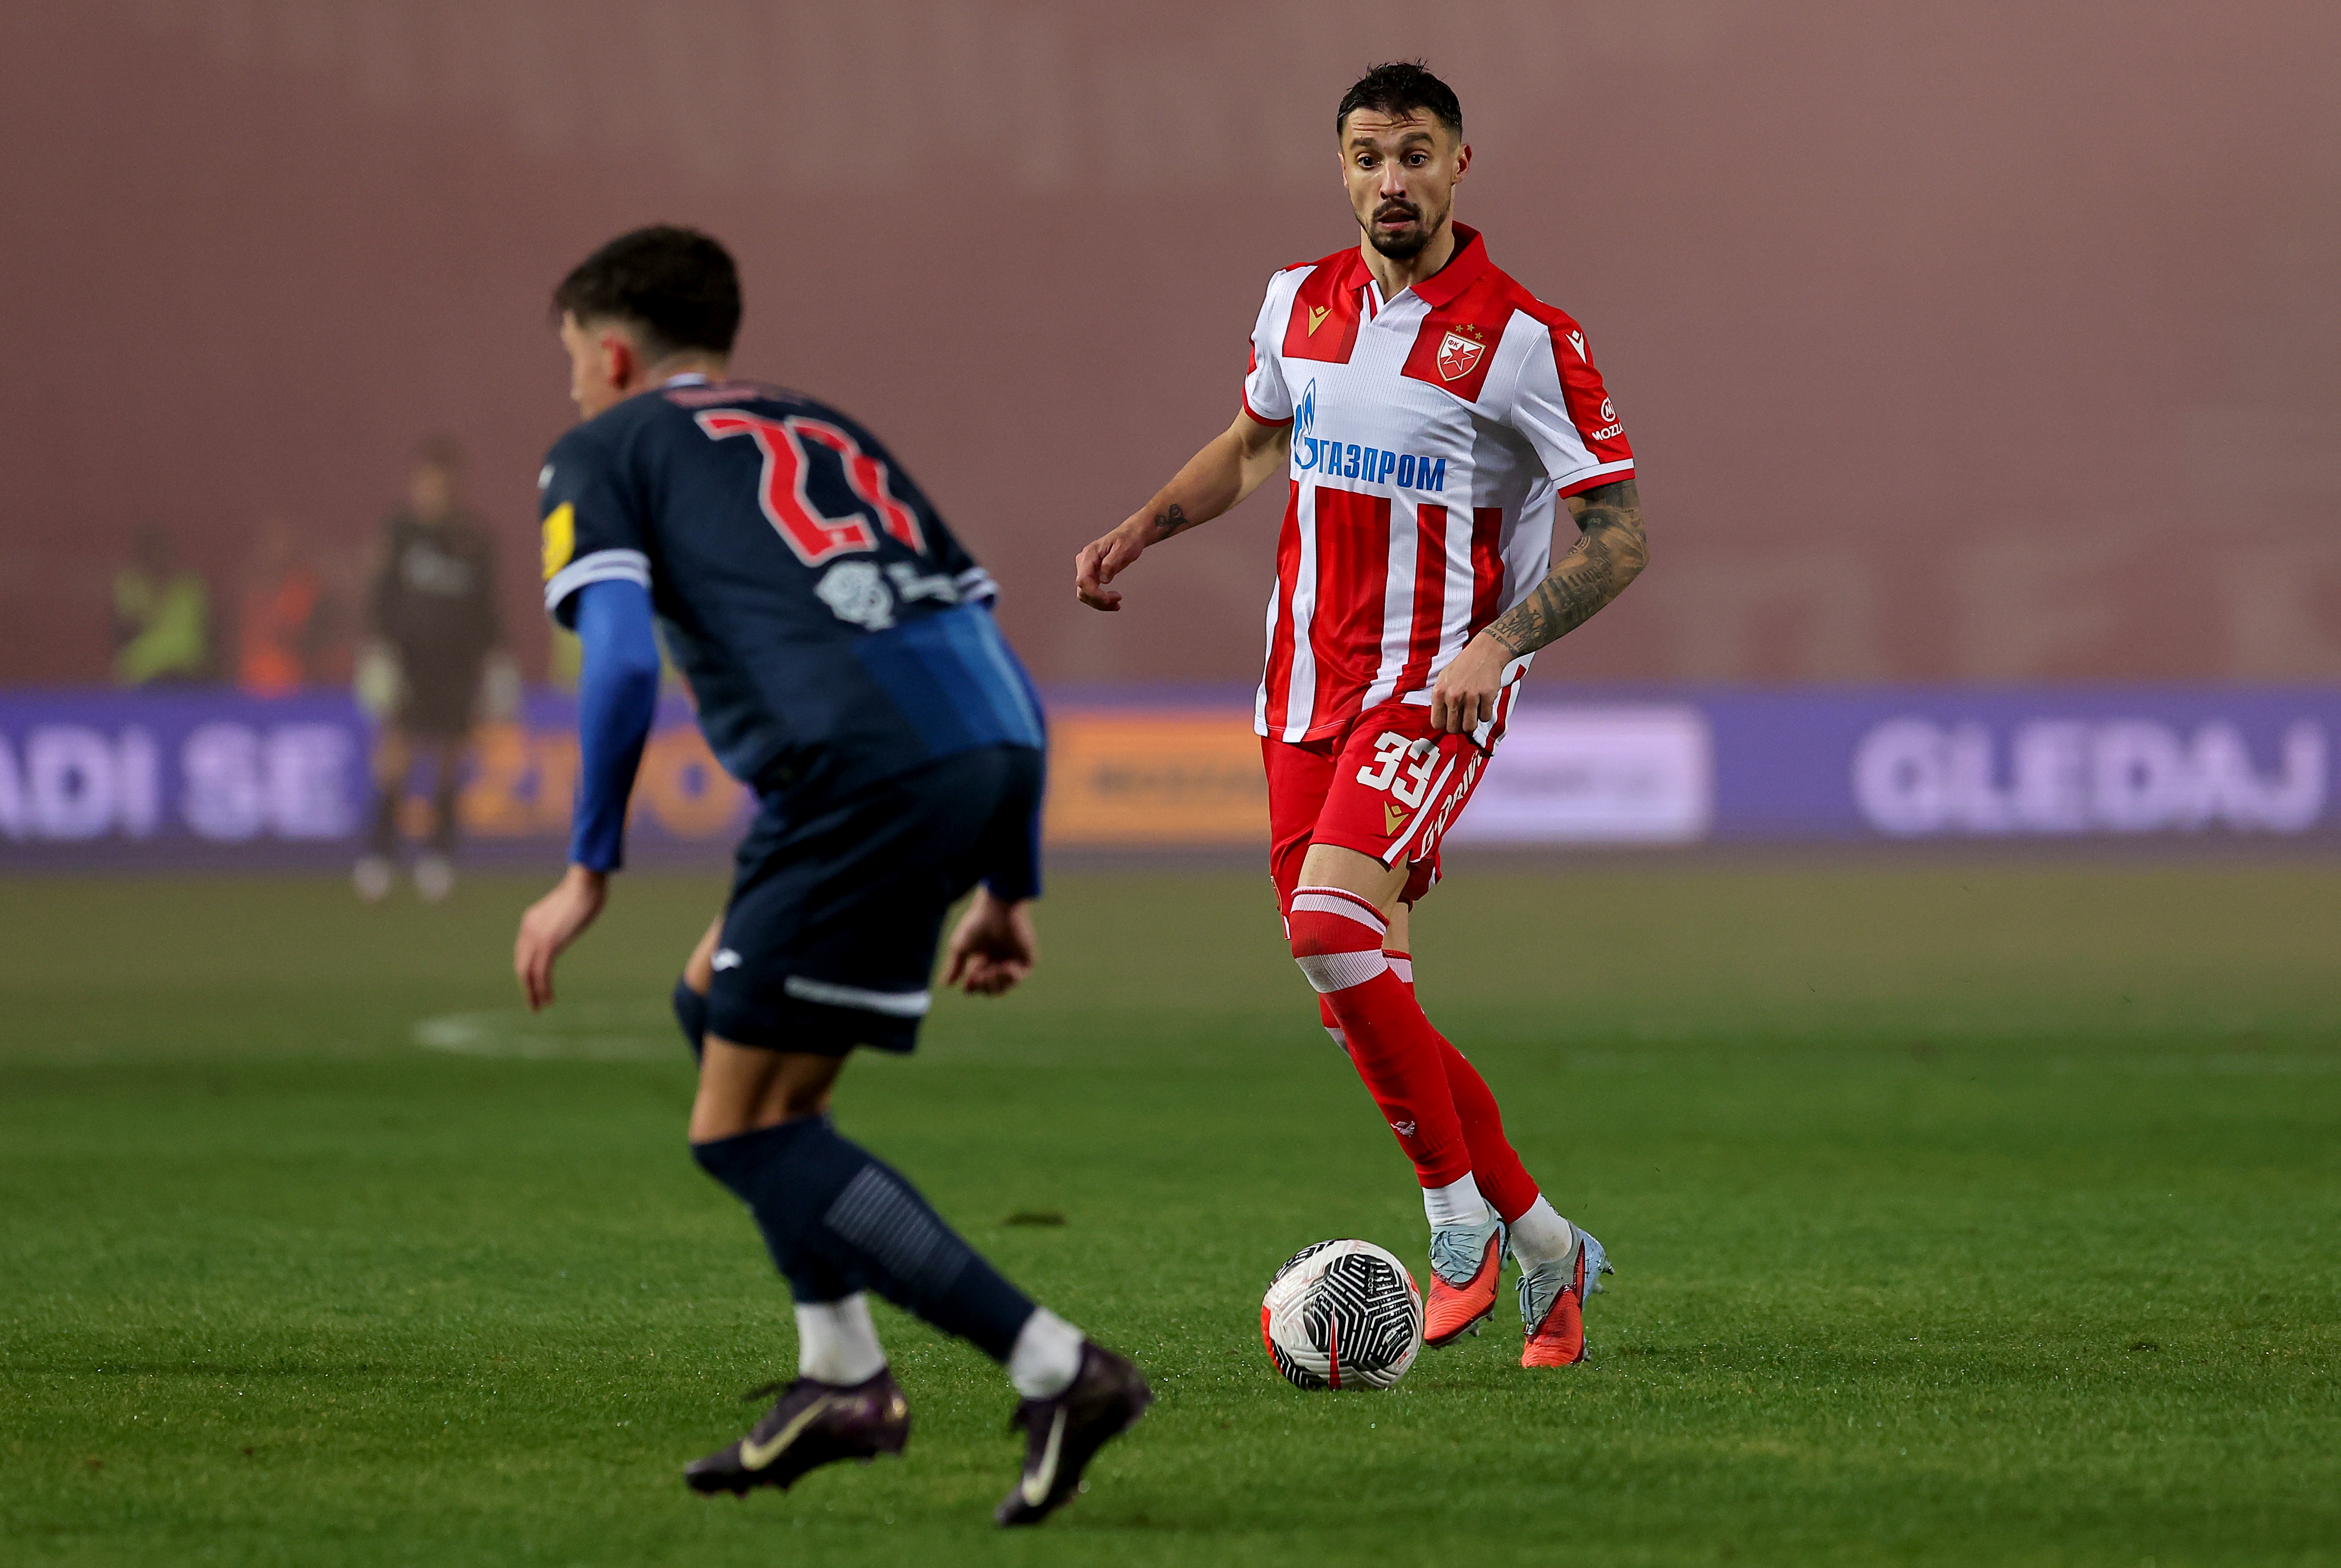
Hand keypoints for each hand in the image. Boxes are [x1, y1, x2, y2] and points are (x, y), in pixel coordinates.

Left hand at [513, 865, 607, 1010]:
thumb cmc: (584, 889)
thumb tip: (569, 922)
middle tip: (534, 1004)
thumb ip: (562, 919)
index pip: (523, 953)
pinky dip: (543, 989)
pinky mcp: (549, 944)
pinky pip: (541, 972)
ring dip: (533, 993)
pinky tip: (549, 999)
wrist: (584, 881)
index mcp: (531, 921)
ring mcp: (537, 937)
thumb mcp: (566, 907)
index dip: (528, 972)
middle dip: (526, 987)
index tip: (535, 985)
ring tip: (540, 1007)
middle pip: (521, 965)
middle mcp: (529, 930)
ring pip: (528, 973)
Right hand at [942, 888, 1036, 995]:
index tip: (967, 985)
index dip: (972, 987)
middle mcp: (998, 961)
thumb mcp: (960, 948)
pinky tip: (1003, 966)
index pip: (978, 983)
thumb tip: (945, 985)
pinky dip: (1008, 977)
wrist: (997, 910)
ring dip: (994, 982)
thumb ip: (954, 967)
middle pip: (990, 989)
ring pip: (1004, 986)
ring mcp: (1013, 961)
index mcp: (983, 958)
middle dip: (982, 985)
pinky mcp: (1026, 958)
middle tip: (978, 975)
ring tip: (990, 971)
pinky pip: (1018, 978)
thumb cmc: (977, 924)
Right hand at [1074, 516, 1152, 610]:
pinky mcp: (1092, 574)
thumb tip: (1103, 580)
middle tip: (1117, 602)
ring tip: (1116, 604)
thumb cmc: (1128, 540)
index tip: (1109, 599)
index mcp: (1089, 554)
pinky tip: (1112, 601)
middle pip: (1083, 590)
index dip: (1094, 593)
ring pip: (1085, 593)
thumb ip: (1111, 564)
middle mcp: (1084, 562)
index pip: (1083, 580)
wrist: (1131, 536)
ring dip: (1099, 603)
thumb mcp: (1123, 549)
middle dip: (1099, 601)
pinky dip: (1100, 599)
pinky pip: (1091, 591)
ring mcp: (1087, 568)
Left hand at [1429, 632, 1512, 732]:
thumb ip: (1440, 699)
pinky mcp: (1487, 696)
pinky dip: (1485, 714)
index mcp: (1439, 692)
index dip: (1444, 725)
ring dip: (1472, 724)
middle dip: (1458, 727)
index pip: (1437, 723)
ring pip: (1469, 727)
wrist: (1484, 653)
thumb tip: (1440, 719)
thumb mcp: (1443, 678)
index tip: (1449, 722)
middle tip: (1462, 720)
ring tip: (1472, 714)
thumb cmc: (1463, 666)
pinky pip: (1485, 717)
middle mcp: (1453, 695)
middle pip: (1453, 728)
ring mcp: (1471, 696)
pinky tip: (1483, 704)